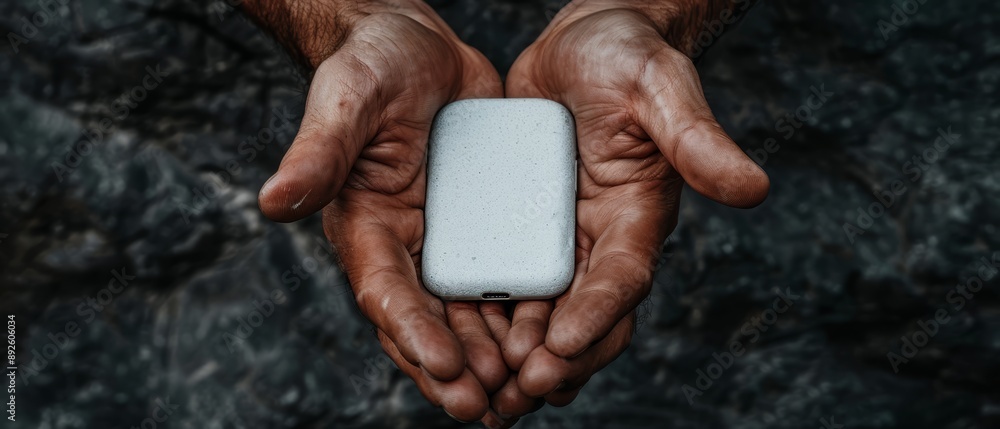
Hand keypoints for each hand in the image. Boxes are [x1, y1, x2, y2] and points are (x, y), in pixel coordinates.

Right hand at [243, 0, 506, 422]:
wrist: (417, 46)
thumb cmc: (372, 65)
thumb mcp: (349, 100)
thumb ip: (320, 153)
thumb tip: (273, 203)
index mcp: (366, 227)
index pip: (386, 292)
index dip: (412, 332)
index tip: (446, 367)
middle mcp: (406, 246)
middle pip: (427, 322)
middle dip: (454, 368)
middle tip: (487, 407)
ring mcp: (447, 241)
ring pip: (466, 315)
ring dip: (489, 358)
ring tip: (521, 392)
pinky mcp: (485, 227)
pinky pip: (502, 281)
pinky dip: (519, 317)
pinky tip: (548, 344)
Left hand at [495, 0, 769, 415]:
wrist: (580, 43)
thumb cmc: (626, 55)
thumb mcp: (657, 86)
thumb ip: (696, 138)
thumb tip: (755, 189)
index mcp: (638, 216)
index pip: (622, 277)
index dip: (596, 314)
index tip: (561, 346)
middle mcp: (600, 238)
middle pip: (585, 315)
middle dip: (558, 357)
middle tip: (521, 388)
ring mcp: (560, 237)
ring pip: (545, 312)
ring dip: (522, 355)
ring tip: (490, 391)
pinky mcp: (521, 227)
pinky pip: (506, 282)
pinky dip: (490, 319)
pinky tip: (461, 346)